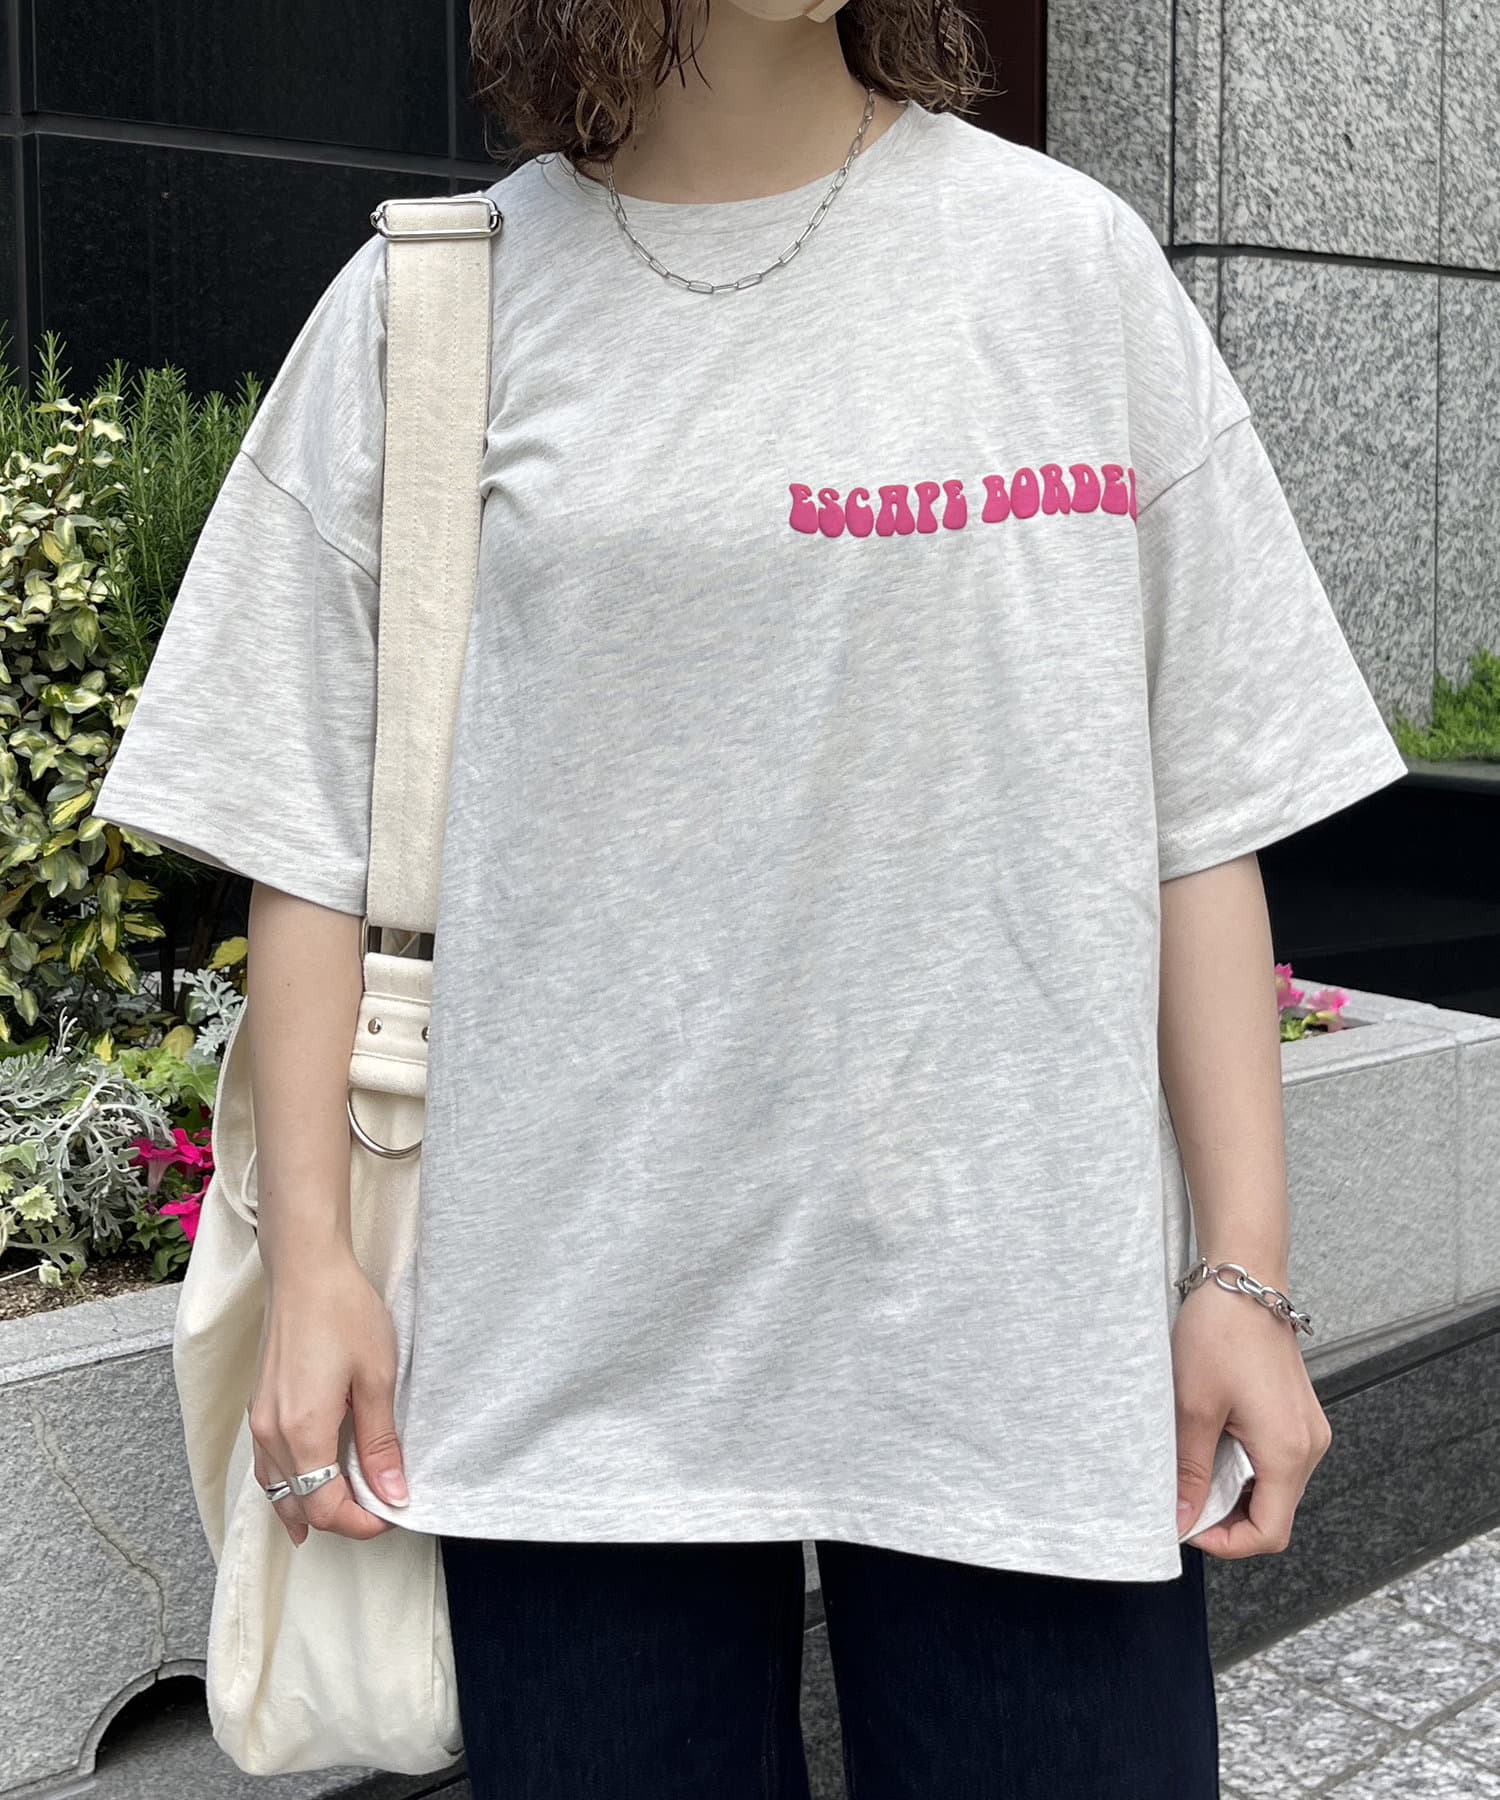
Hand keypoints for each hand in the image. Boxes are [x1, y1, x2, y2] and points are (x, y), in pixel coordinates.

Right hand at [248, 1254, 409, 1544]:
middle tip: (380, 1508)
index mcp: (302, 1432)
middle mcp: (272, 1434)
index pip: (326, 1508)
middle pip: (301, 1505)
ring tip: (347, 1512)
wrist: (305, 1270)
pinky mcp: (259, 1406)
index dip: (361, 1522)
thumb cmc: (344, 1313)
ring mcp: (260, 1421)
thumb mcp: (377, 1378)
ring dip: (310, 1506)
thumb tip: (393, 1494)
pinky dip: (289, 1486)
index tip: (392, 1512)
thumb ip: (380, 1442)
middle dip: (340, 1517)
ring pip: (278, 1490)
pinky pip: (268, 1465)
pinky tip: (307, 1485)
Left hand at [1171, 1276, 1330, 1558]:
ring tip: (1193, 1465)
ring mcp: (1307, 1430)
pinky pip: (1275, 1459)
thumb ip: (1191, 1471)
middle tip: (1183, 1497)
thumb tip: (1183, 1519)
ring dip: (1234, 1490)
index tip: (1188, 1527)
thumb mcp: (1194, 1408)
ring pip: (1274, 1487)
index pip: (1269, 1533)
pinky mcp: (1298, 1415)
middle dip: (1227, 1517)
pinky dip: (1244, 1466)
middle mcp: (1309, 1446)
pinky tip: (1212, 1443)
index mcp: (1288, 1452)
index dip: (1226, 1542)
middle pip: (1274, 1513)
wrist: (1244, 1282)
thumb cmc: (1220, 1334)